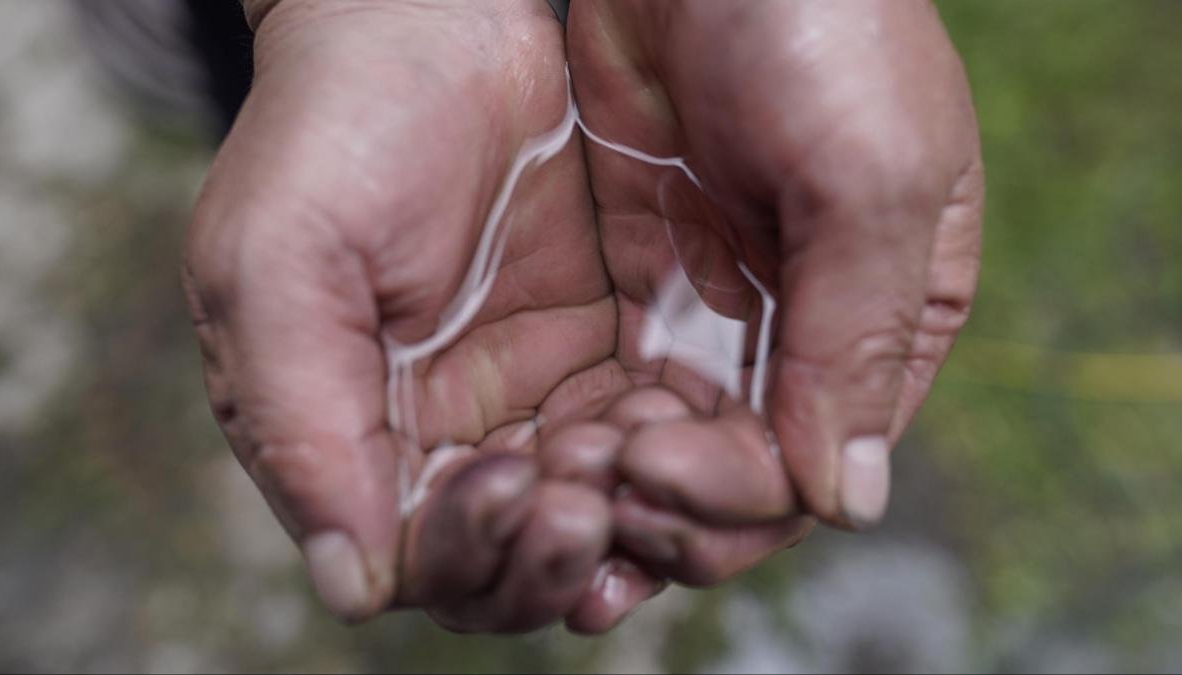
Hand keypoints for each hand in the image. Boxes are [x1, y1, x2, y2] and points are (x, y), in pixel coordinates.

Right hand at [183, 0, 628, 631]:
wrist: (427, 26)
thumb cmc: (332, 130)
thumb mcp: (279, 265)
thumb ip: (301, 424)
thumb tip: (350, 585)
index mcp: (351, 435)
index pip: (418, 558)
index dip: (471, 554)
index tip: (516, 486)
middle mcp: (440, 433)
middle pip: (510, 558)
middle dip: (552, 550)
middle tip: (588, 498)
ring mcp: (523, 394)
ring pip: (583, 509)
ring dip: (619, 508)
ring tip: (637, 453)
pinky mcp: (594, 348)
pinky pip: (638, 433)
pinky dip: (660, 445)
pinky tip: (674, 420)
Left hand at [552, 0, 983, 587]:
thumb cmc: (817, 24)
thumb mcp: (867, 172)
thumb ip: (857, 336)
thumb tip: (843, 499)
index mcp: (894, 315)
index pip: (822, 454)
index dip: (739, 492)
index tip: (655, 474)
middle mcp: (810, 324)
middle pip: (742, 465)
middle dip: (672, 498)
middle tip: (597, 496)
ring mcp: (722, 302)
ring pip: (675, 436)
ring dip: (620, 476)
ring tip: (554, 488)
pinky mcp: (645, 274)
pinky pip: (619, 379)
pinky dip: (587, 423)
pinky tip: (543, 450)